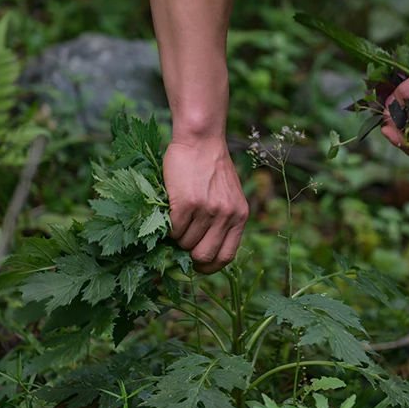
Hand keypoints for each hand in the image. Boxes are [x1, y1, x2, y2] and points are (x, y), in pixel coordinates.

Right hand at [163, 138, 247, 273]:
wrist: (201, 140)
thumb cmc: (211, 168)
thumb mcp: (228, 196)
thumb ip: (223, 220)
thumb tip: (201, 252)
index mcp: (240, 216)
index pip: (226, 256)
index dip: (209, 267)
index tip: (197, 266)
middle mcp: (227, 215)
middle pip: (204, 256)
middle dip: (189, 255)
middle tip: (180, 244)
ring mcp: (208, 210)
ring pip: (185, 243)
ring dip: (177, 237)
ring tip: (176, 220)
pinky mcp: (188, 204)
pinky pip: (174, 230)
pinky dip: (168, 228)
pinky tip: (170, 213)